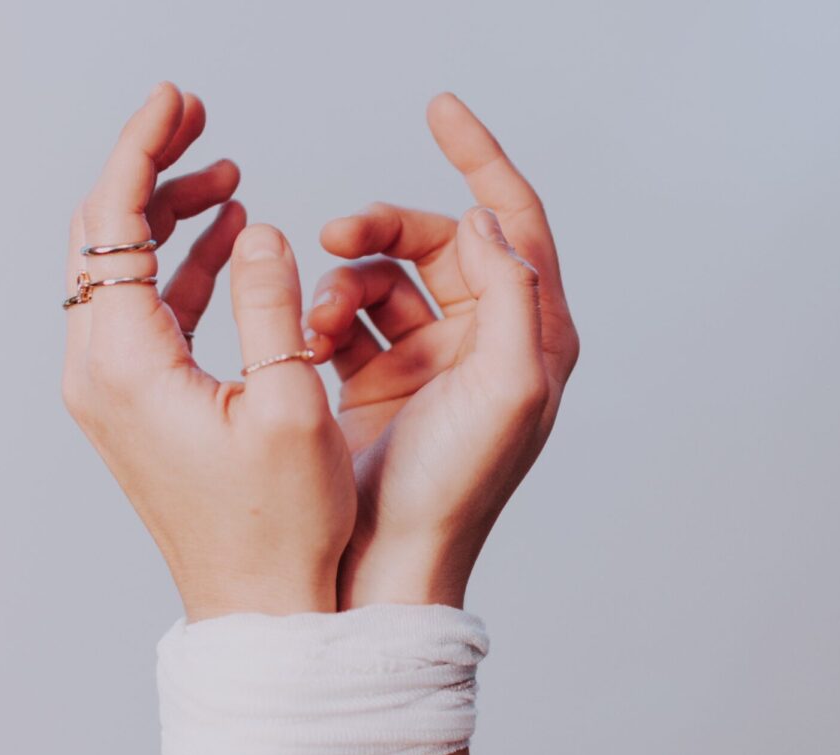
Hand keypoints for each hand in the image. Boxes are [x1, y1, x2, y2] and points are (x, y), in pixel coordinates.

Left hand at [62, 83, 355, 619]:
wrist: (258, 604)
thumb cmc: (282, 525)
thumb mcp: (292, 406)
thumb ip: (274, 305)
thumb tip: (260, 229)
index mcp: (127, 364)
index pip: (112, 221)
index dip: (143, 148)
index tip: (179, 99)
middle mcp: (101, 372)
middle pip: (103, 237)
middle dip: (151, 172)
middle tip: (206, 128)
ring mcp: (111, 391)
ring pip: (121, 273)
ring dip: (169, 221)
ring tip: (229, 182)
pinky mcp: (134, 406)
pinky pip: (144, 314)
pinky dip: (179, 271)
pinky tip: (227, 246)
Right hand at [305, 93, 578, 607]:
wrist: (389, 560)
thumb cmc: (454, 488)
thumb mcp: (508, 387)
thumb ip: (512, 293)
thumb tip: (487, 219)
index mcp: (531, 336)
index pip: (514, 222)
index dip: (482, 159)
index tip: (439, 109)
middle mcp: (484, 342)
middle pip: (437, 243)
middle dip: (384, 230)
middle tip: (336, 238)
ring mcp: (429, 360)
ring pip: (384, 279)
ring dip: (346, 283)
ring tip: (318, 321)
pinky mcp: (380, 379)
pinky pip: (349, 318)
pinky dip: (326, 317)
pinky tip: (309, 343)